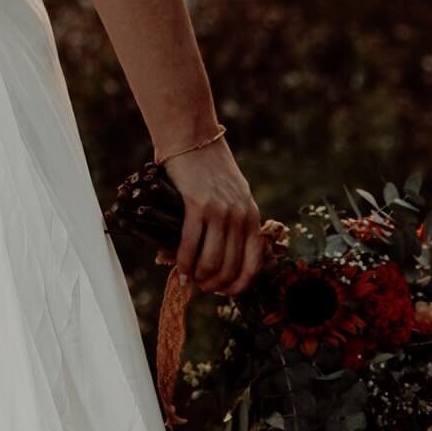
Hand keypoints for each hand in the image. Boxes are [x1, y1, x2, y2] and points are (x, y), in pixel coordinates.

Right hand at [158, 133, 263, 297]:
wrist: (192, 138)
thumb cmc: (209, 168)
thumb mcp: (234, 194)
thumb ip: (232, 222)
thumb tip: (219, 257)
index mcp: (252, 215)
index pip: (253, 264)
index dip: (238, 285)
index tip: (224, 292)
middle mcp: (240, 216)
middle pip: (230, 267)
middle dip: (215, 285)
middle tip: (202, 288)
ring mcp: (220, 211)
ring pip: (211, 261)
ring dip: (199, 277)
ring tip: (190, 280)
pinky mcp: (197, 205)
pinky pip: (190, 245)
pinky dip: (183, 263)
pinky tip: (178, 269)